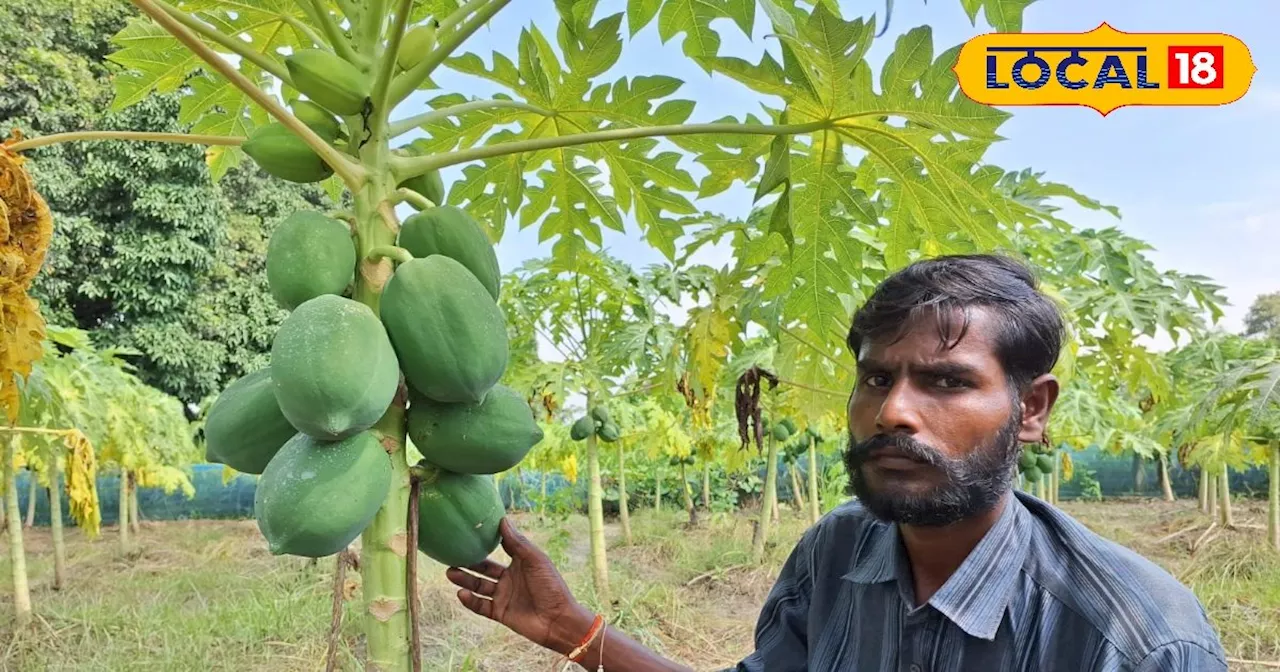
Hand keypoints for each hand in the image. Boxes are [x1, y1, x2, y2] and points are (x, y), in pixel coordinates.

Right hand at [445, 517, 592, 654]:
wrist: (558, 619)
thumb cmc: (551, 586)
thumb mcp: (535, 560)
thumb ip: (517, 542)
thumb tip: (502, 519)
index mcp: (519, 563)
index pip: (499, 549)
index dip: (486, 541)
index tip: (470, 530)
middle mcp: (509, 579)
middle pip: (484, 569)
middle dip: (468, 562)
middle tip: (451, 555)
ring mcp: (504, 596)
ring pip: (479, 586)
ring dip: (465, 580)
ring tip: (450, 572)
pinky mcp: (500, 613)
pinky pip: (481, 606)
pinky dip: (470, 601)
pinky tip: (461, 593)